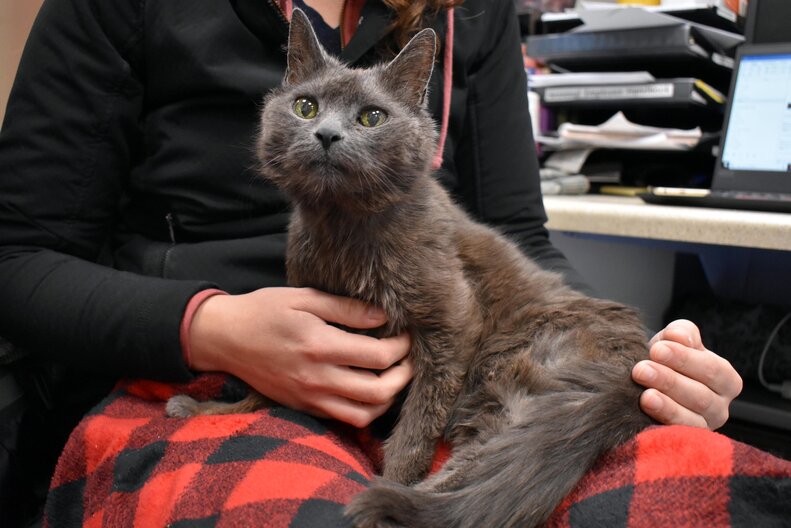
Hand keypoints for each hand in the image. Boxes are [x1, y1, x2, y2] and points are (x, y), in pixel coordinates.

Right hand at [188, 287, 412, 427]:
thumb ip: (345, 308)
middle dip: (403, 376)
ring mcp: (309, 398)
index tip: (406, 334)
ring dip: (387, 398)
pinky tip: (368, 390)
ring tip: (392, 377)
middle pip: (379, 392)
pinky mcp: (303, 407)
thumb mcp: (303, 297)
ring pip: (364, 414)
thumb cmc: (263, 311)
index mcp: (319, 345)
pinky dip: (364, 410)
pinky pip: (343, 419)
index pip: (378, 356)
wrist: (224, 338)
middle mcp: (317, 378)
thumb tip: (383, 317)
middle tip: (408, 359)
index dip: (401, 346)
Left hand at [632, 319, 742, 429]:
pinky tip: (645, 412)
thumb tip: (678, 336)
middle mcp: (720, 407)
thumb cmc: (665, 359)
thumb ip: (680, 333)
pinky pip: (677, 437)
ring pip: (691, 420)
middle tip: (641, 369)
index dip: (685, 359)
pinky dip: (662, 424)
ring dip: (665, 406)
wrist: (645, 381)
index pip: (712, 370)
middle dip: (669, 381)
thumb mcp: (674, 341)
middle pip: (701, 396)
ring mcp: (703, 428)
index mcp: (726, 380)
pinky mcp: (684, 443)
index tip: (657, 349)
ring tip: (644, 394)